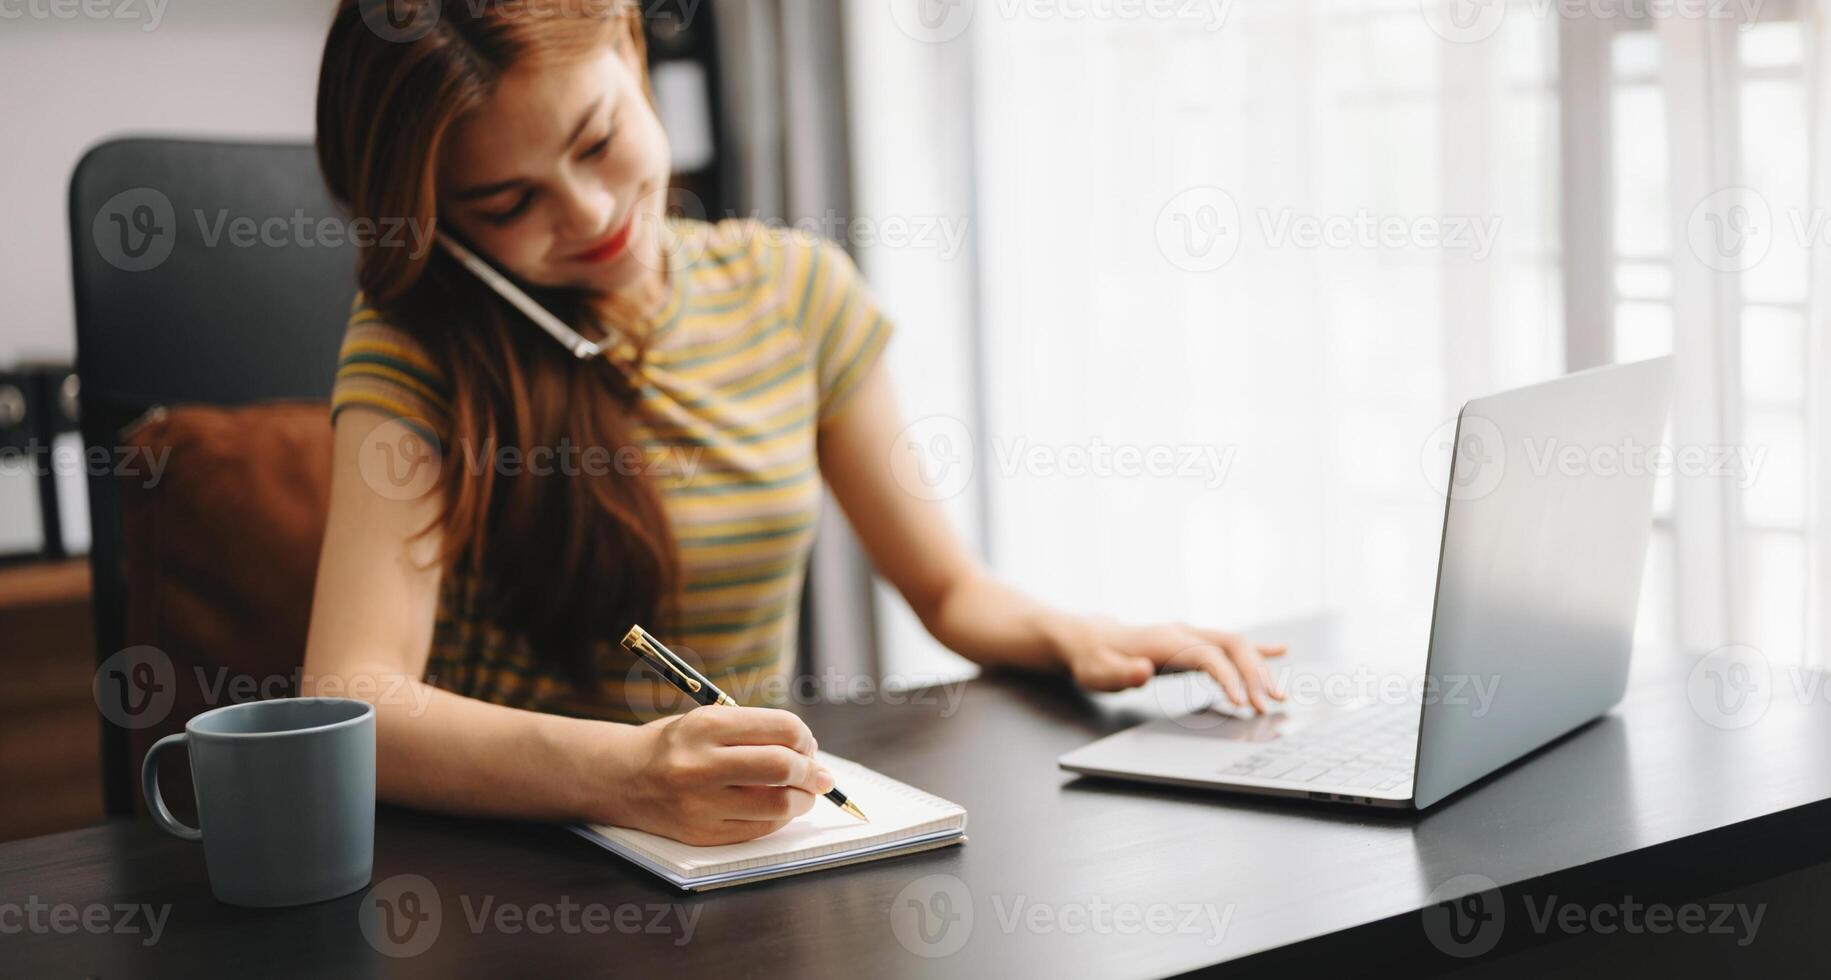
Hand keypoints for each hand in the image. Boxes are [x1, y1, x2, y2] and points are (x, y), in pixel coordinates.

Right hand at [600, 706, 836, 845]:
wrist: (622, 777)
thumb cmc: (675, 744)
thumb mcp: (709, 720)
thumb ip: (755, 731)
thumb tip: (809, 753)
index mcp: (706, 726)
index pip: (780, 728)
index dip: (805, 738)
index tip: (808, 745)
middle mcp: (701, 765)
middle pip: (782, 767)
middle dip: (812, 772)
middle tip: (820, 775)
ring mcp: (700, 804)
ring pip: (777, 805)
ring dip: (802, 799)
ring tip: (804, 793)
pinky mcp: (701, 834)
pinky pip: (759, 829)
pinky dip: (778, 818)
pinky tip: (778, 807)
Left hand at [1054, 616, 1287, 711]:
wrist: (1090, 640)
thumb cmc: (1094, 660)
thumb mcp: (1098, 672)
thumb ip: (1121, 673)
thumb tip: (1144, 671)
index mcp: (1165, 641)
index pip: (1208, 655)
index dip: (1228, 677)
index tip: (1242, 703)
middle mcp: (1184, 633)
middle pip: (1232, 645)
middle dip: (1255, 674)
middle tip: (1269, 706)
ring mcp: (1191, 635)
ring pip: (1237, 644)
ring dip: (1261, 668)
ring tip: (1278, 696)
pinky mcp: (1193, 642)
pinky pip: (1230, 643)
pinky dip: (1257, 649)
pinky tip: (1279, 651)